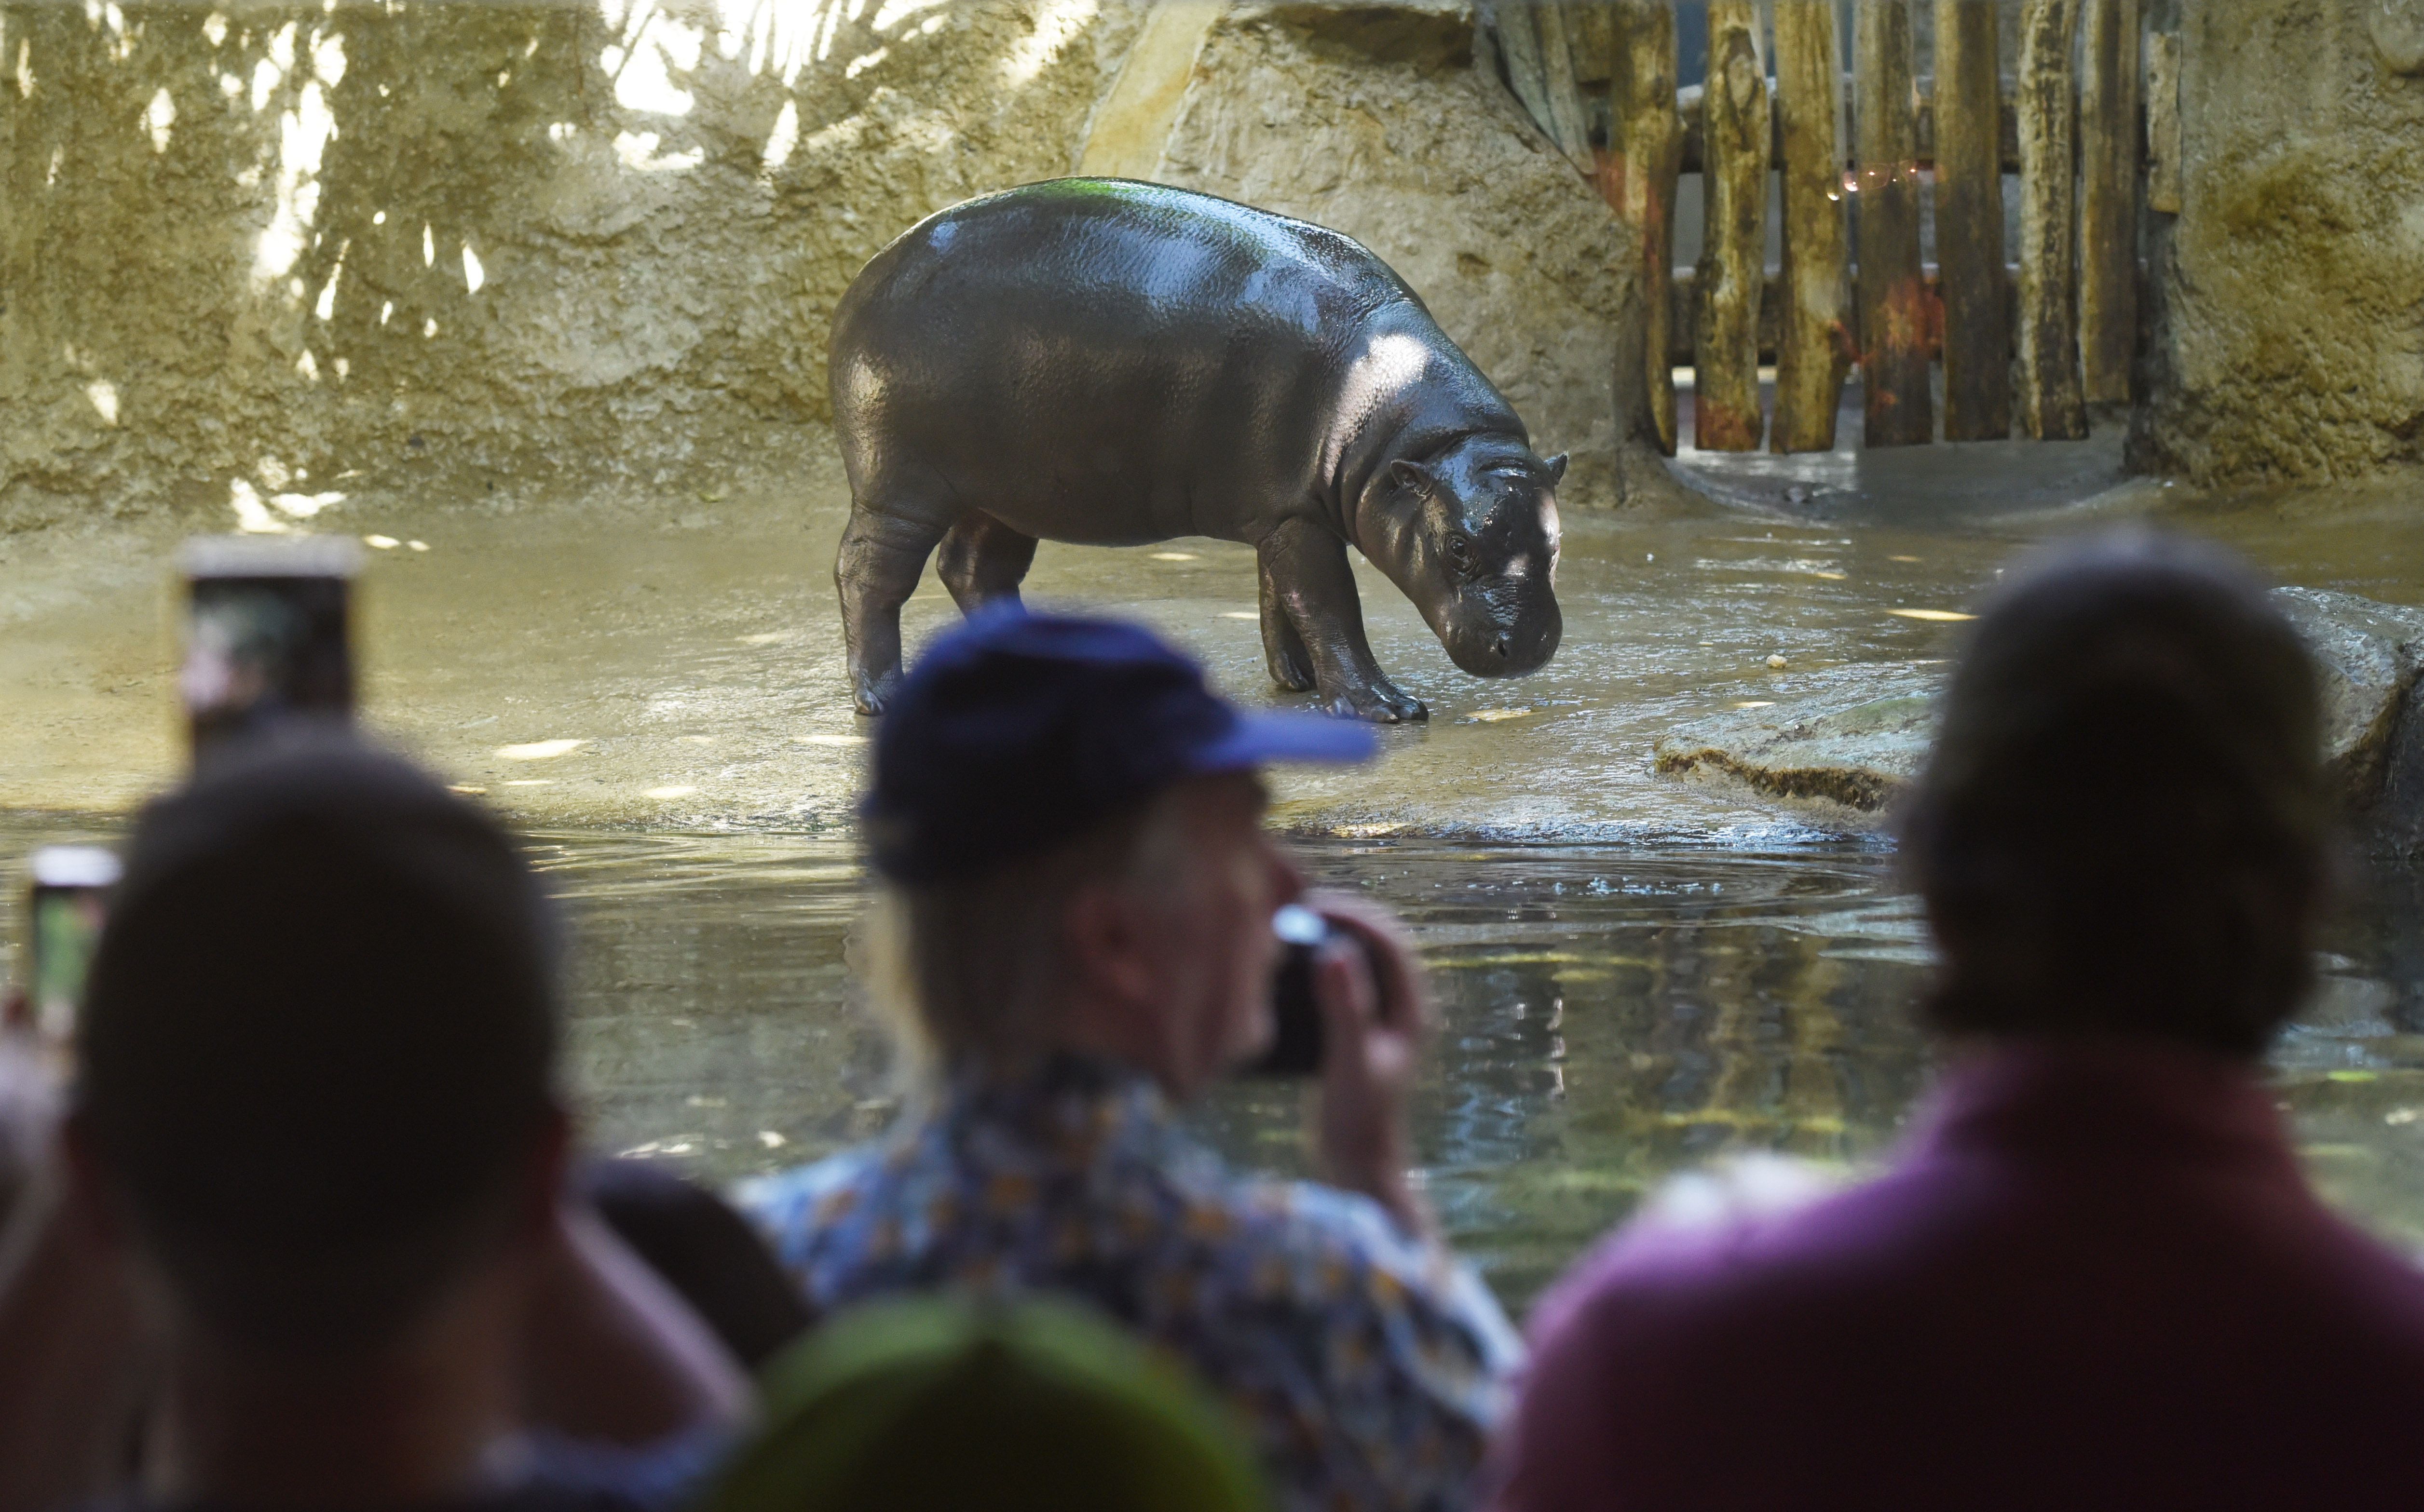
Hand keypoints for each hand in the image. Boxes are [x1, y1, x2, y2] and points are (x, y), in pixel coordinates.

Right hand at [1304, 892, 1432, 1235]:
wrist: (1358, 1164)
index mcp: (1413, 1009)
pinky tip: (1288, 967)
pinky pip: (1342, 981)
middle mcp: (1402, 1008)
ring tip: (1289, 929)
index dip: (1354, 915)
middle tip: (1294, 910)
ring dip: (1328, 938)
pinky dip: (1319, 964)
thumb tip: (1334, 953)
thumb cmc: (1359, 1119)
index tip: (1312, 906)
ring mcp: (1381, 1019)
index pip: (1389, 940)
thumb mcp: (1349, 1061)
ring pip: (1358, 960)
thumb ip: (1345, 1009)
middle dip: (1340, 920)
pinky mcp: (1358, 1031)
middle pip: (1375, 943)